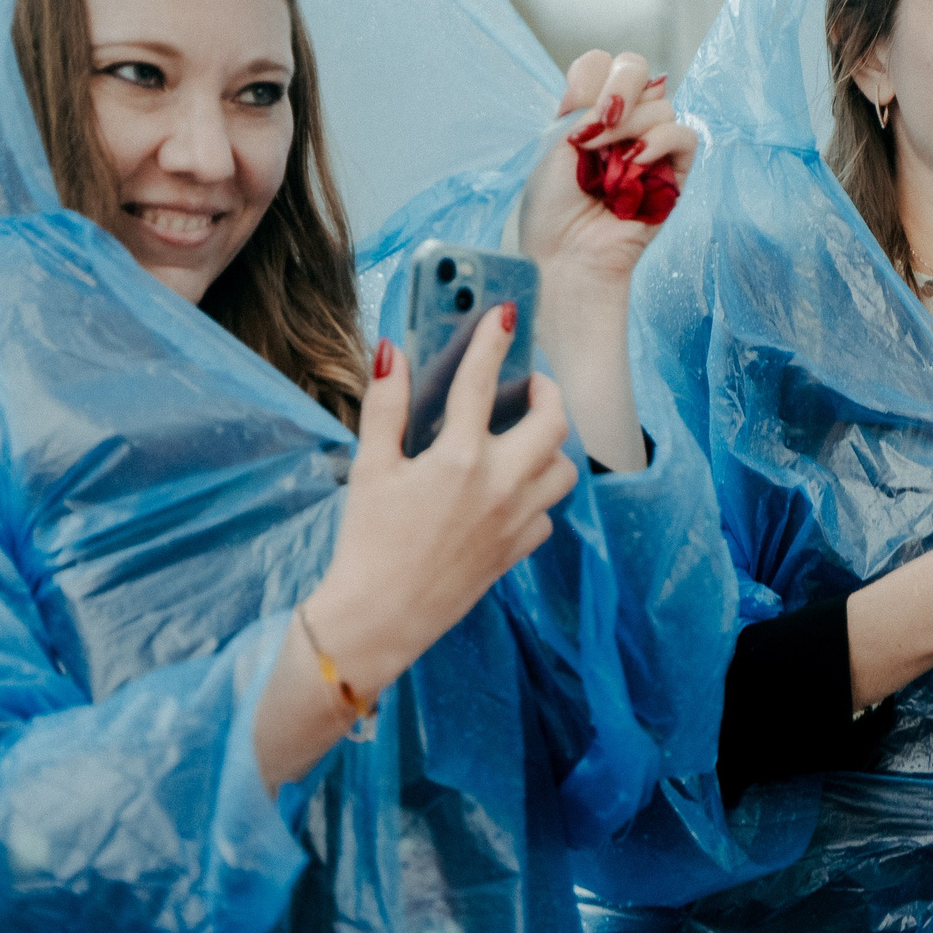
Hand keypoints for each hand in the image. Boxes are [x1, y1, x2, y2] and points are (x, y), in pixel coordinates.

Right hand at [253, 307, 579, 786]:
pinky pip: (547, 514)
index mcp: (460, 457)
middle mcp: (500, 485)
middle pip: (554, 423)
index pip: (483, 382)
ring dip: (551, 447)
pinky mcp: (517, 552)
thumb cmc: (368, 542)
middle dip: (548, 393)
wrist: (380, 618)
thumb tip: (392, 351)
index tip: (505, 314)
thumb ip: (385, 406)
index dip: (494, 340)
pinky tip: (510, 493)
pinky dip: (537, 496)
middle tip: (530, 384)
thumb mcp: (370, 468)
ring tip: (525, 438)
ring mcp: (516, 521)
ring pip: (564, 470)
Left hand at [519, 50, 693, 295]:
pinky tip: (636, 161)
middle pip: (636, 68)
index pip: (602, 63)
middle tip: (601, 122)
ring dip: (632, 126)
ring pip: (660, 103)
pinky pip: (684, 136)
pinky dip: (661, 142)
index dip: (593, 77)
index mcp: (588, 111)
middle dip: (619, 87)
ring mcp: (649, 144)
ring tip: (610, 163)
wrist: (565, 252)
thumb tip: (633, 85)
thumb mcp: (555, 142)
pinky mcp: (674, 172)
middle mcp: (621, 123)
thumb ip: (588, 103)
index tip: (574, 111)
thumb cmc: (552, 206)